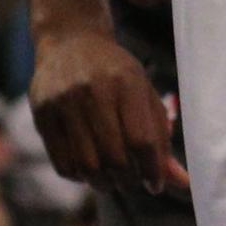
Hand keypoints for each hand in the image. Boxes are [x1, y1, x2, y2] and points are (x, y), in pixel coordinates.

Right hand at [29, 25, 185, 194]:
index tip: (155, 184)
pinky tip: (90, 169)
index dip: (151, 170)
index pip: (141, 140)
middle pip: (114, 157)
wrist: (71, 41)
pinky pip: (62, 164)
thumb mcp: (144, 95)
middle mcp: (93, 90)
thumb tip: (183, 183)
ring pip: (87, 165)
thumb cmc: (116, 74)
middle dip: (128, 180)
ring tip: (113, 179)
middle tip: (133, 181)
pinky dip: (80, 177)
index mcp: (127, 82)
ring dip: (104, 183)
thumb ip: (161, 139)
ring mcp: (63, 102)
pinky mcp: (42, 114)